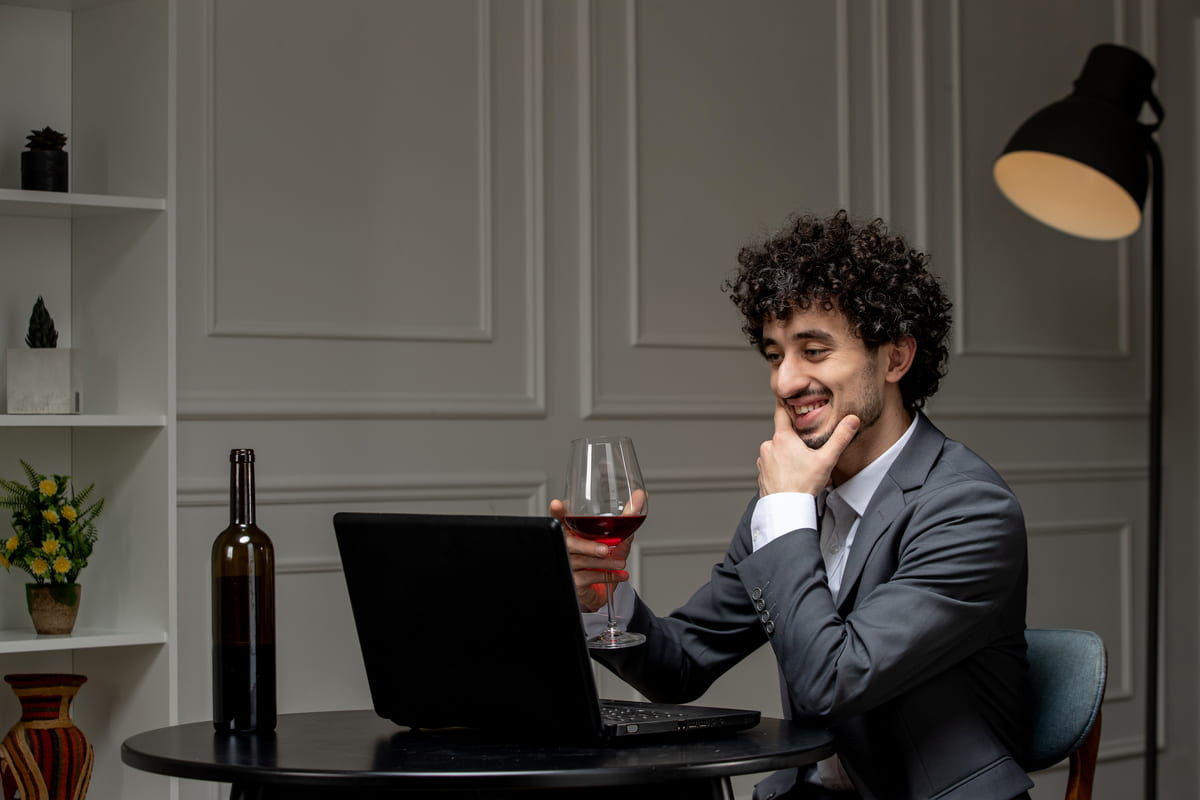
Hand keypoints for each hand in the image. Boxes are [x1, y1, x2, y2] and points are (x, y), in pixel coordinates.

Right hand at [550, 489, 644, 611]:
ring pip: (580, 561)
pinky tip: (620, 575)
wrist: (604, 589)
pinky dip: (607, 576)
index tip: (557, 504)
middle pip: (568, 543)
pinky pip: (588, 577)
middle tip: (605, 549)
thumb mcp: (617, 536)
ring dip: (604, 562)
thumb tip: (641, 496)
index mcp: (573, 532)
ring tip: (620, 563)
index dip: (556, 512)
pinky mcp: (573, 582)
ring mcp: (568, 565)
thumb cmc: (605, 559)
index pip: (560, 519)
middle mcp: (567, 548)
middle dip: (587, 545)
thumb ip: (627, 516)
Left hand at [757, 403, 859, 495]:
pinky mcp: (761, 474)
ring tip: (803, 470)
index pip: (781, 412)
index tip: (787, 398)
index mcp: (782, 438)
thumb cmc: (803, 486)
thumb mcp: (826, 459)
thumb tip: (852, 420)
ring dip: (789, 457)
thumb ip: (840, 438)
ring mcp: (763, 460)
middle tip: (809, 454)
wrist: (786, 510)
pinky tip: (793, 478)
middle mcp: (769, 446)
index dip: (785, 405)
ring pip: (779, 451)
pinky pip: (773, 465)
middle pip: (784, 435)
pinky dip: (782, 469)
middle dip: (796, 442)